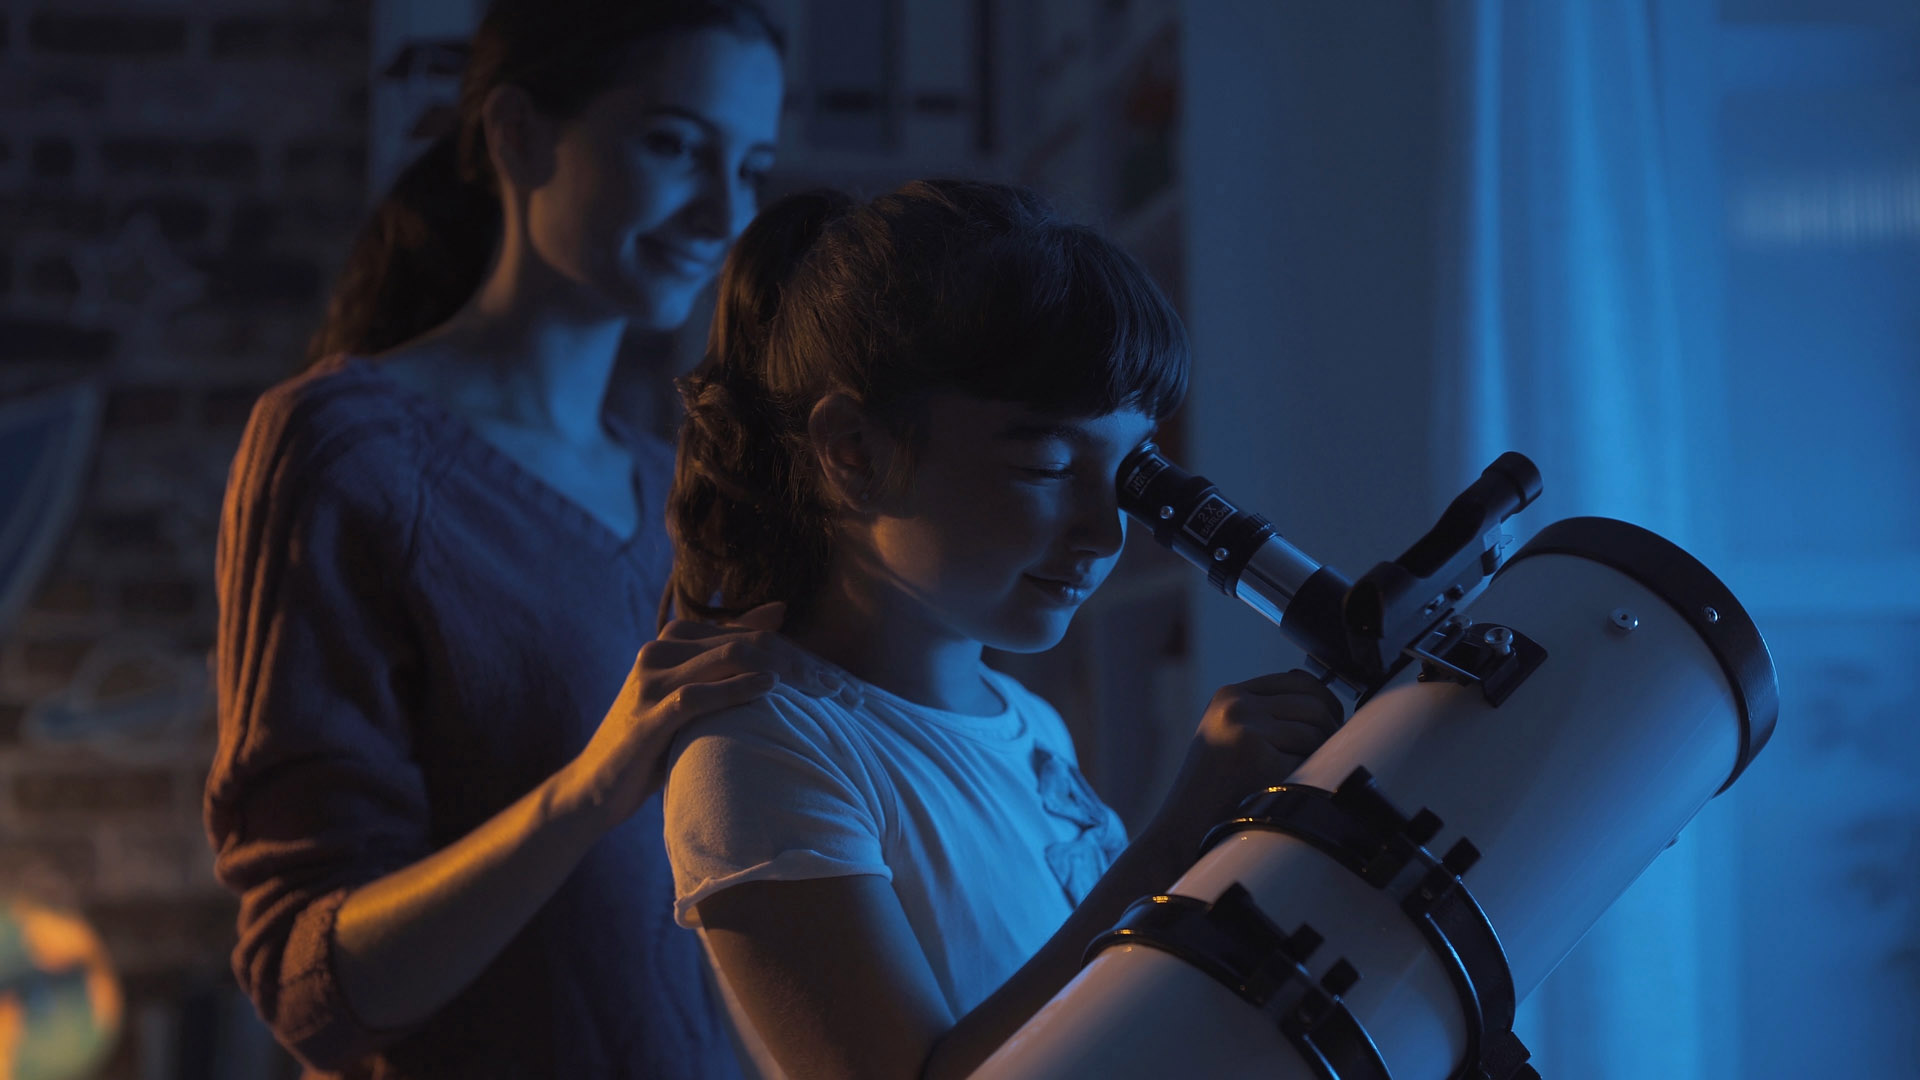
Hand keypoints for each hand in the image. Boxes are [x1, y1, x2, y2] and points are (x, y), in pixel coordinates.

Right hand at [556, 602, 849, 825]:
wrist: (594, 789)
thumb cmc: (654, 742)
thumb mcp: (693, 694)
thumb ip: (728, 655)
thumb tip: (780, 610)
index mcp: (674, 638)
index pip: (749, 633)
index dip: (798, 652)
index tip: (840, 680)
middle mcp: (660, 649)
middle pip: (746, 641)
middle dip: (799, 662)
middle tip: (842, 689)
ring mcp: (650, 680)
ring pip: (727, 657)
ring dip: (782, 671)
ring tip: (821, 690)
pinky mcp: (647, 715)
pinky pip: (697, 695)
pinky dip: (736, 689)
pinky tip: (769, 689)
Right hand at [1148, 670, 1344, 849]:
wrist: (1184, 830)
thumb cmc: (1216, 791)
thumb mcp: (1232, 737)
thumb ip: (1267, 716)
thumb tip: (1325, 705)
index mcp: (1230, 695)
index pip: (1298, 680)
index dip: (1324, 701)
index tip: (1332, 724)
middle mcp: (1236, 703)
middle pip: (1314, 703)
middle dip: (1329, 731)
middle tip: (1325, 758)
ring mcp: (1245, 724)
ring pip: (1316, 730)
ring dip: (1319, 755)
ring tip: (1297, 777)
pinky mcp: (1256, 751)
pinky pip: (1309, 756)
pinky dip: (1306, 775)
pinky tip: (1284, 790)